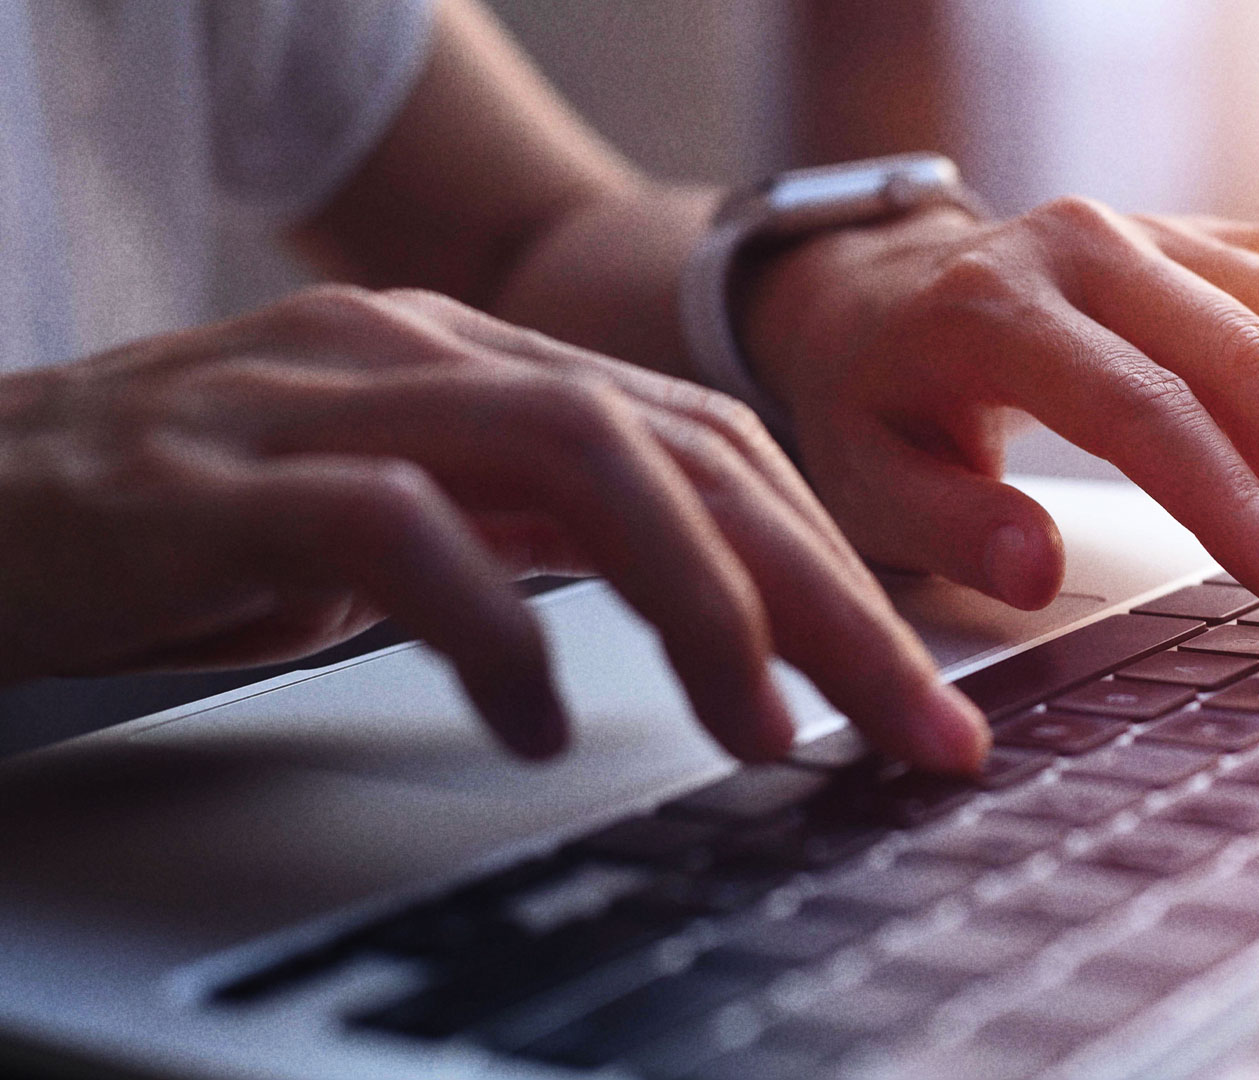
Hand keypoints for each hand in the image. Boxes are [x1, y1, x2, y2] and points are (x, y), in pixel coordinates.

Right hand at [0, 287, 986, 770]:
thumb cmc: (195, 520)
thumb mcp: (408, 517)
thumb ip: (545, 532)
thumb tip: (711, 606)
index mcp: (490, 368)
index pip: (712, 447)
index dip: (835, 565)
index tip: (916, 691)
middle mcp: (433, 359)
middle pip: (688, 454)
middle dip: (825, 597)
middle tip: (909, 725)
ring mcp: (329, 401)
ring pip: (583, 461)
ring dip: (702, 603)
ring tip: (761, 727)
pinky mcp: (222, 477)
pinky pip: (399, 532)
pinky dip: (494, 630)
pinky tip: (539, 726)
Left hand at [742, 200, 1258, 640]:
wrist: (880, 291)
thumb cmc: (878, 399)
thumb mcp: (863, 474)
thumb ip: (945, 522)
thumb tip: (1041, 570)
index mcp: (998, 307)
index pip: (1145, 408)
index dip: (1238, 503)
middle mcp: (1096, 247)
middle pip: (1258, 363)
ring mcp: (1168, 231)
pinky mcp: (1219, 235)